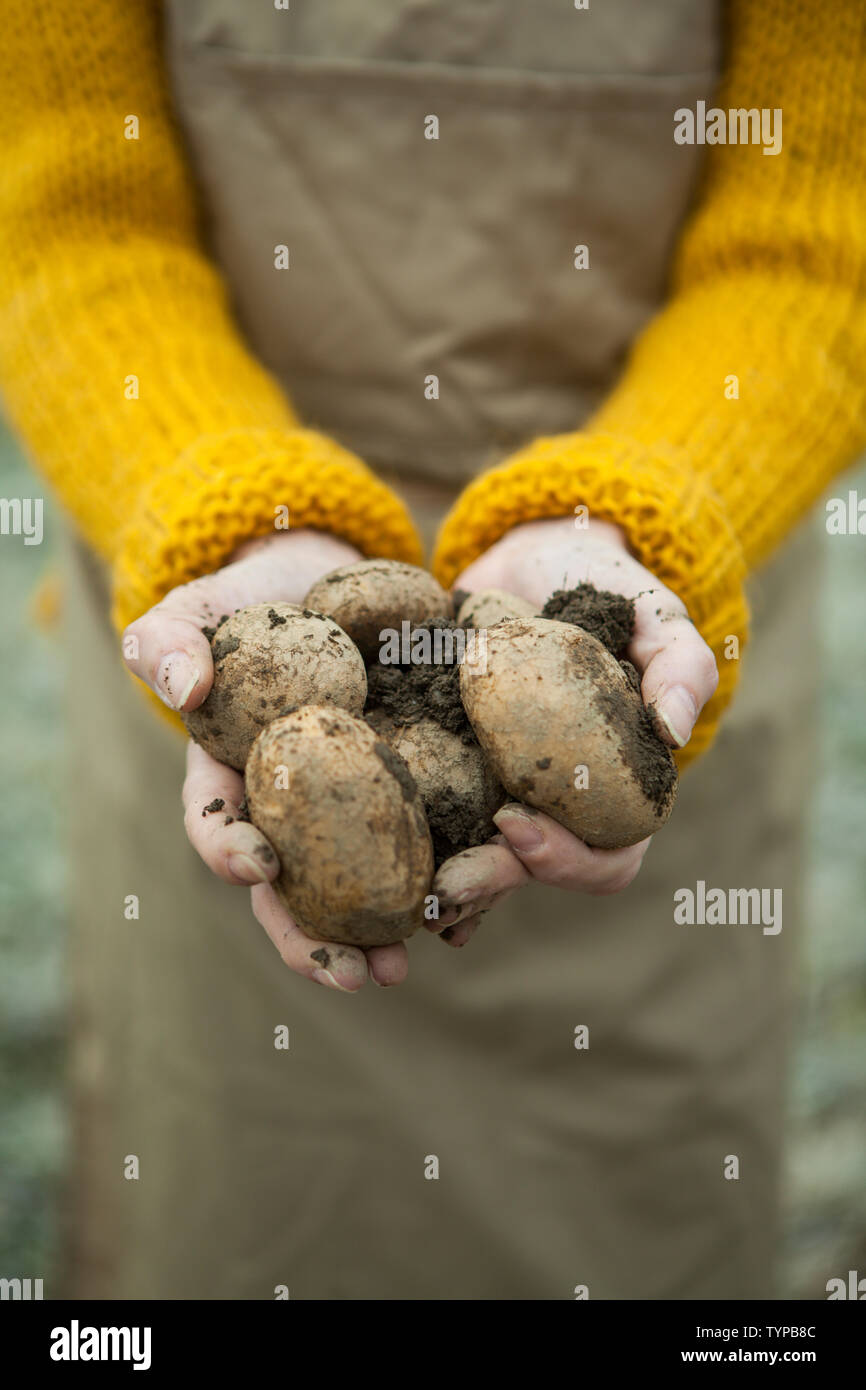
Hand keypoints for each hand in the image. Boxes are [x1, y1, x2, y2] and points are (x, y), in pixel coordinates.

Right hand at [123, 530, 407, 992]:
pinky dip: (449, 879)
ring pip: (364, 885)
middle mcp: (293, 812)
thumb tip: (184, 687)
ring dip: (388, 930)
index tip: (257, 864)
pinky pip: (431, 844)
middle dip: (320, 938)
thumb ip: (169, 639)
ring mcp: (355, 809)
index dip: (231, 852)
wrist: (331, 585)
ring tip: (411, 962)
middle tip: (354, 975)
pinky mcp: (416, 789)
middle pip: (297, 889)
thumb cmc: (254, 603)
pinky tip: (472, 911)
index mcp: (233, 780)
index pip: (220, 826)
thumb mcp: (201, 608)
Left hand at [429, 516, 719, 946]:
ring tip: (403, 893)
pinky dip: (395, 835)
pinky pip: (420, 812)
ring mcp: (492, 791)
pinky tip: (357, 848)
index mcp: (612, 794)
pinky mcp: (440, 766)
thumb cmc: (606, 588)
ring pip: (470, 859)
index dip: (567, 858)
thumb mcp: (653, 615)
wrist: (530, 554)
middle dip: (488, 883)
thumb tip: (674, 728)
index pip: (605, 855)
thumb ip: (680, 665)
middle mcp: (551, 807)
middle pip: (526, 872)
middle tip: (448, 882)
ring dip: (437, 882)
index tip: (518, 823)